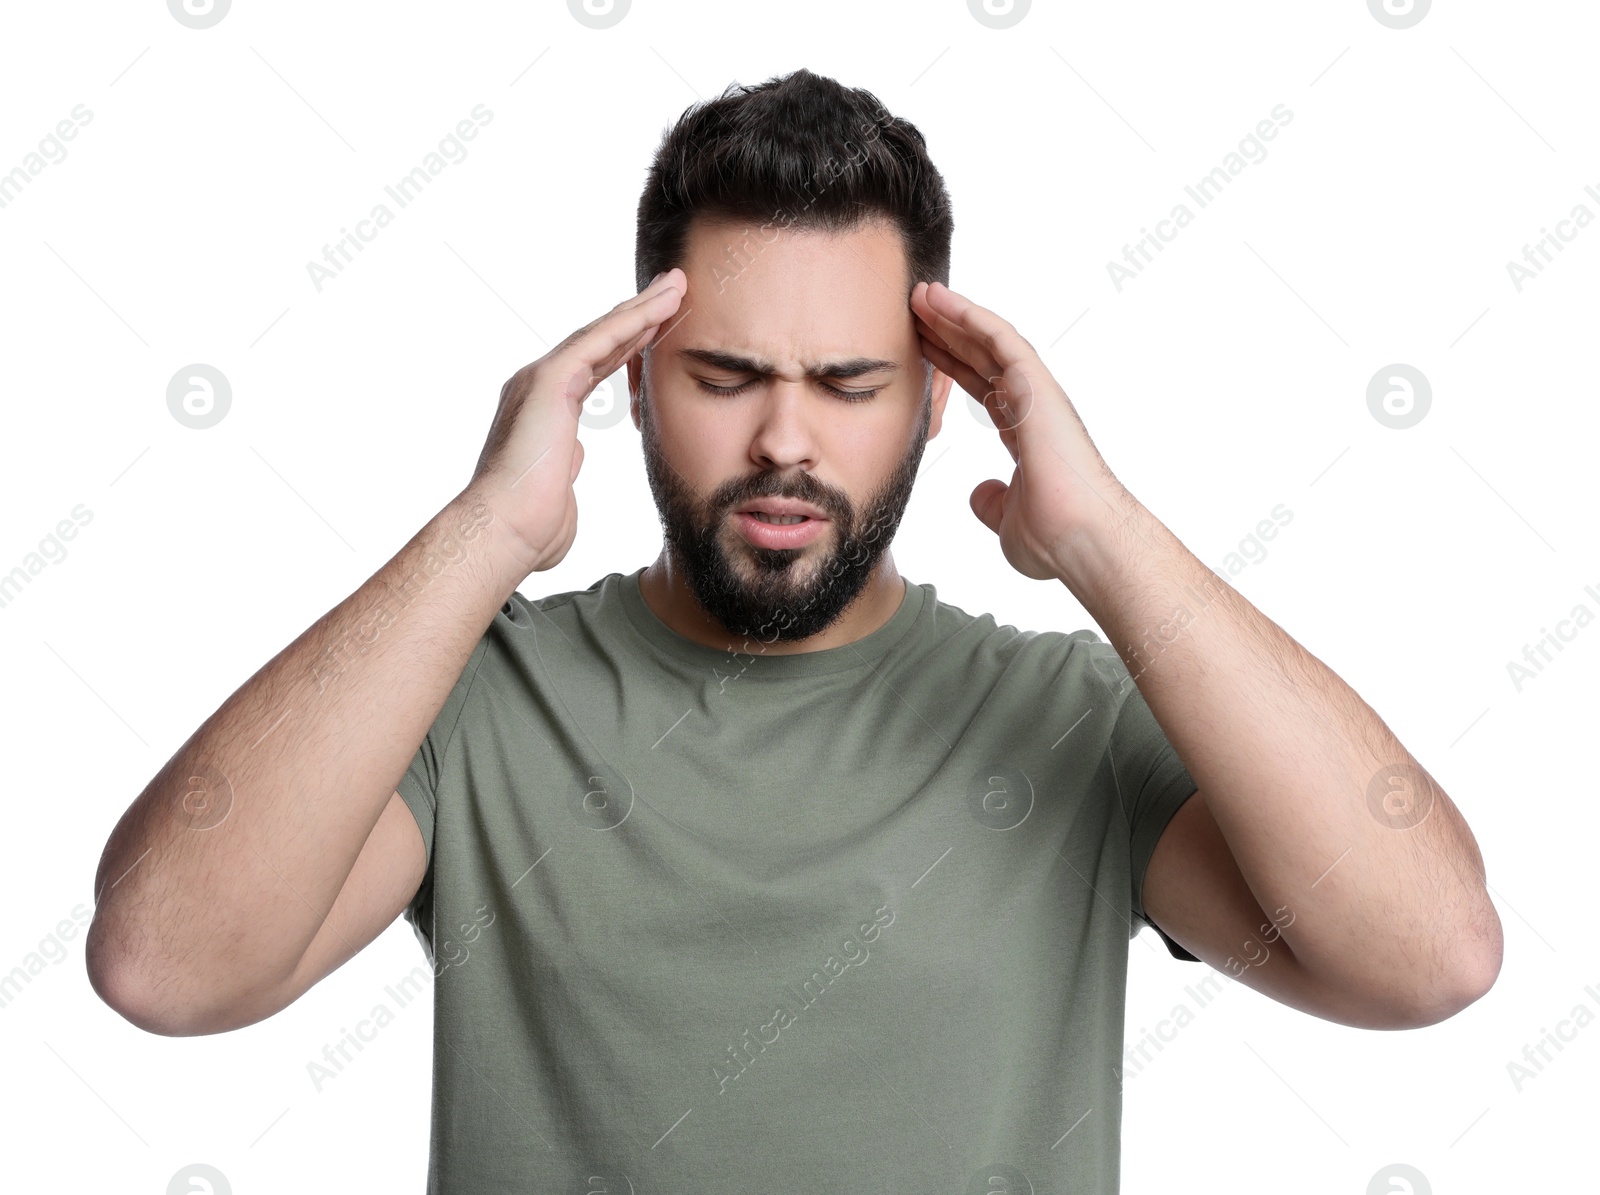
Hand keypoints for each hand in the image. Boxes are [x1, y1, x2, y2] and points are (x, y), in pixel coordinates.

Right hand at [463, 269, 685, 572]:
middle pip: (599, 341)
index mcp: (545, 412)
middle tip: (673, 289)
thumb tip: (567, 472)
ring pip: (602, 333)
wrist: (503, 532)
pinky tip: (662, 304)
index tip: (658, 327)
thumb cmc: (530, 529)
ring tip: (677, 284)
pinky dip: (633, 320)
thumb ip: (564, 474)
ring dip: (642, 307)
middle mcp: (539, 387)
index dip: (627, 345)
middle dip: (638, 315)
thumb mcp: (557, 493)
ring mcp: (541, 380)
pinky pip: (599, 340)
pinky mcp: (549, 381)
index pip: (594, 368)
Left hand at [910, 280, 1135, 580]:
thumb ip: (993, 501)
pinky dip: (970, 316)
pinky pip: (1001, 339)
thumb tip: (981, 493)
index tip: (921, 346)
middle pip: (982, 357)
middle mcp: (1034, 406)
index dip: (951, 364)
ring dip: (954, 315)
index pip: (982, 387)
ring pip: (990, 340)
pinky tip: (941, 300)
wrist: (1081, 542)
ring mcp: (1037, 394)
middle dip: (947, 332)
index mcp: (1026, 432)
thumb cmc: (1054, 540)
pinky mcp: (1038, 386)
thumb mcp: (1007, 519)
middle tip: (913, 308)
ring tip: (921, 293)